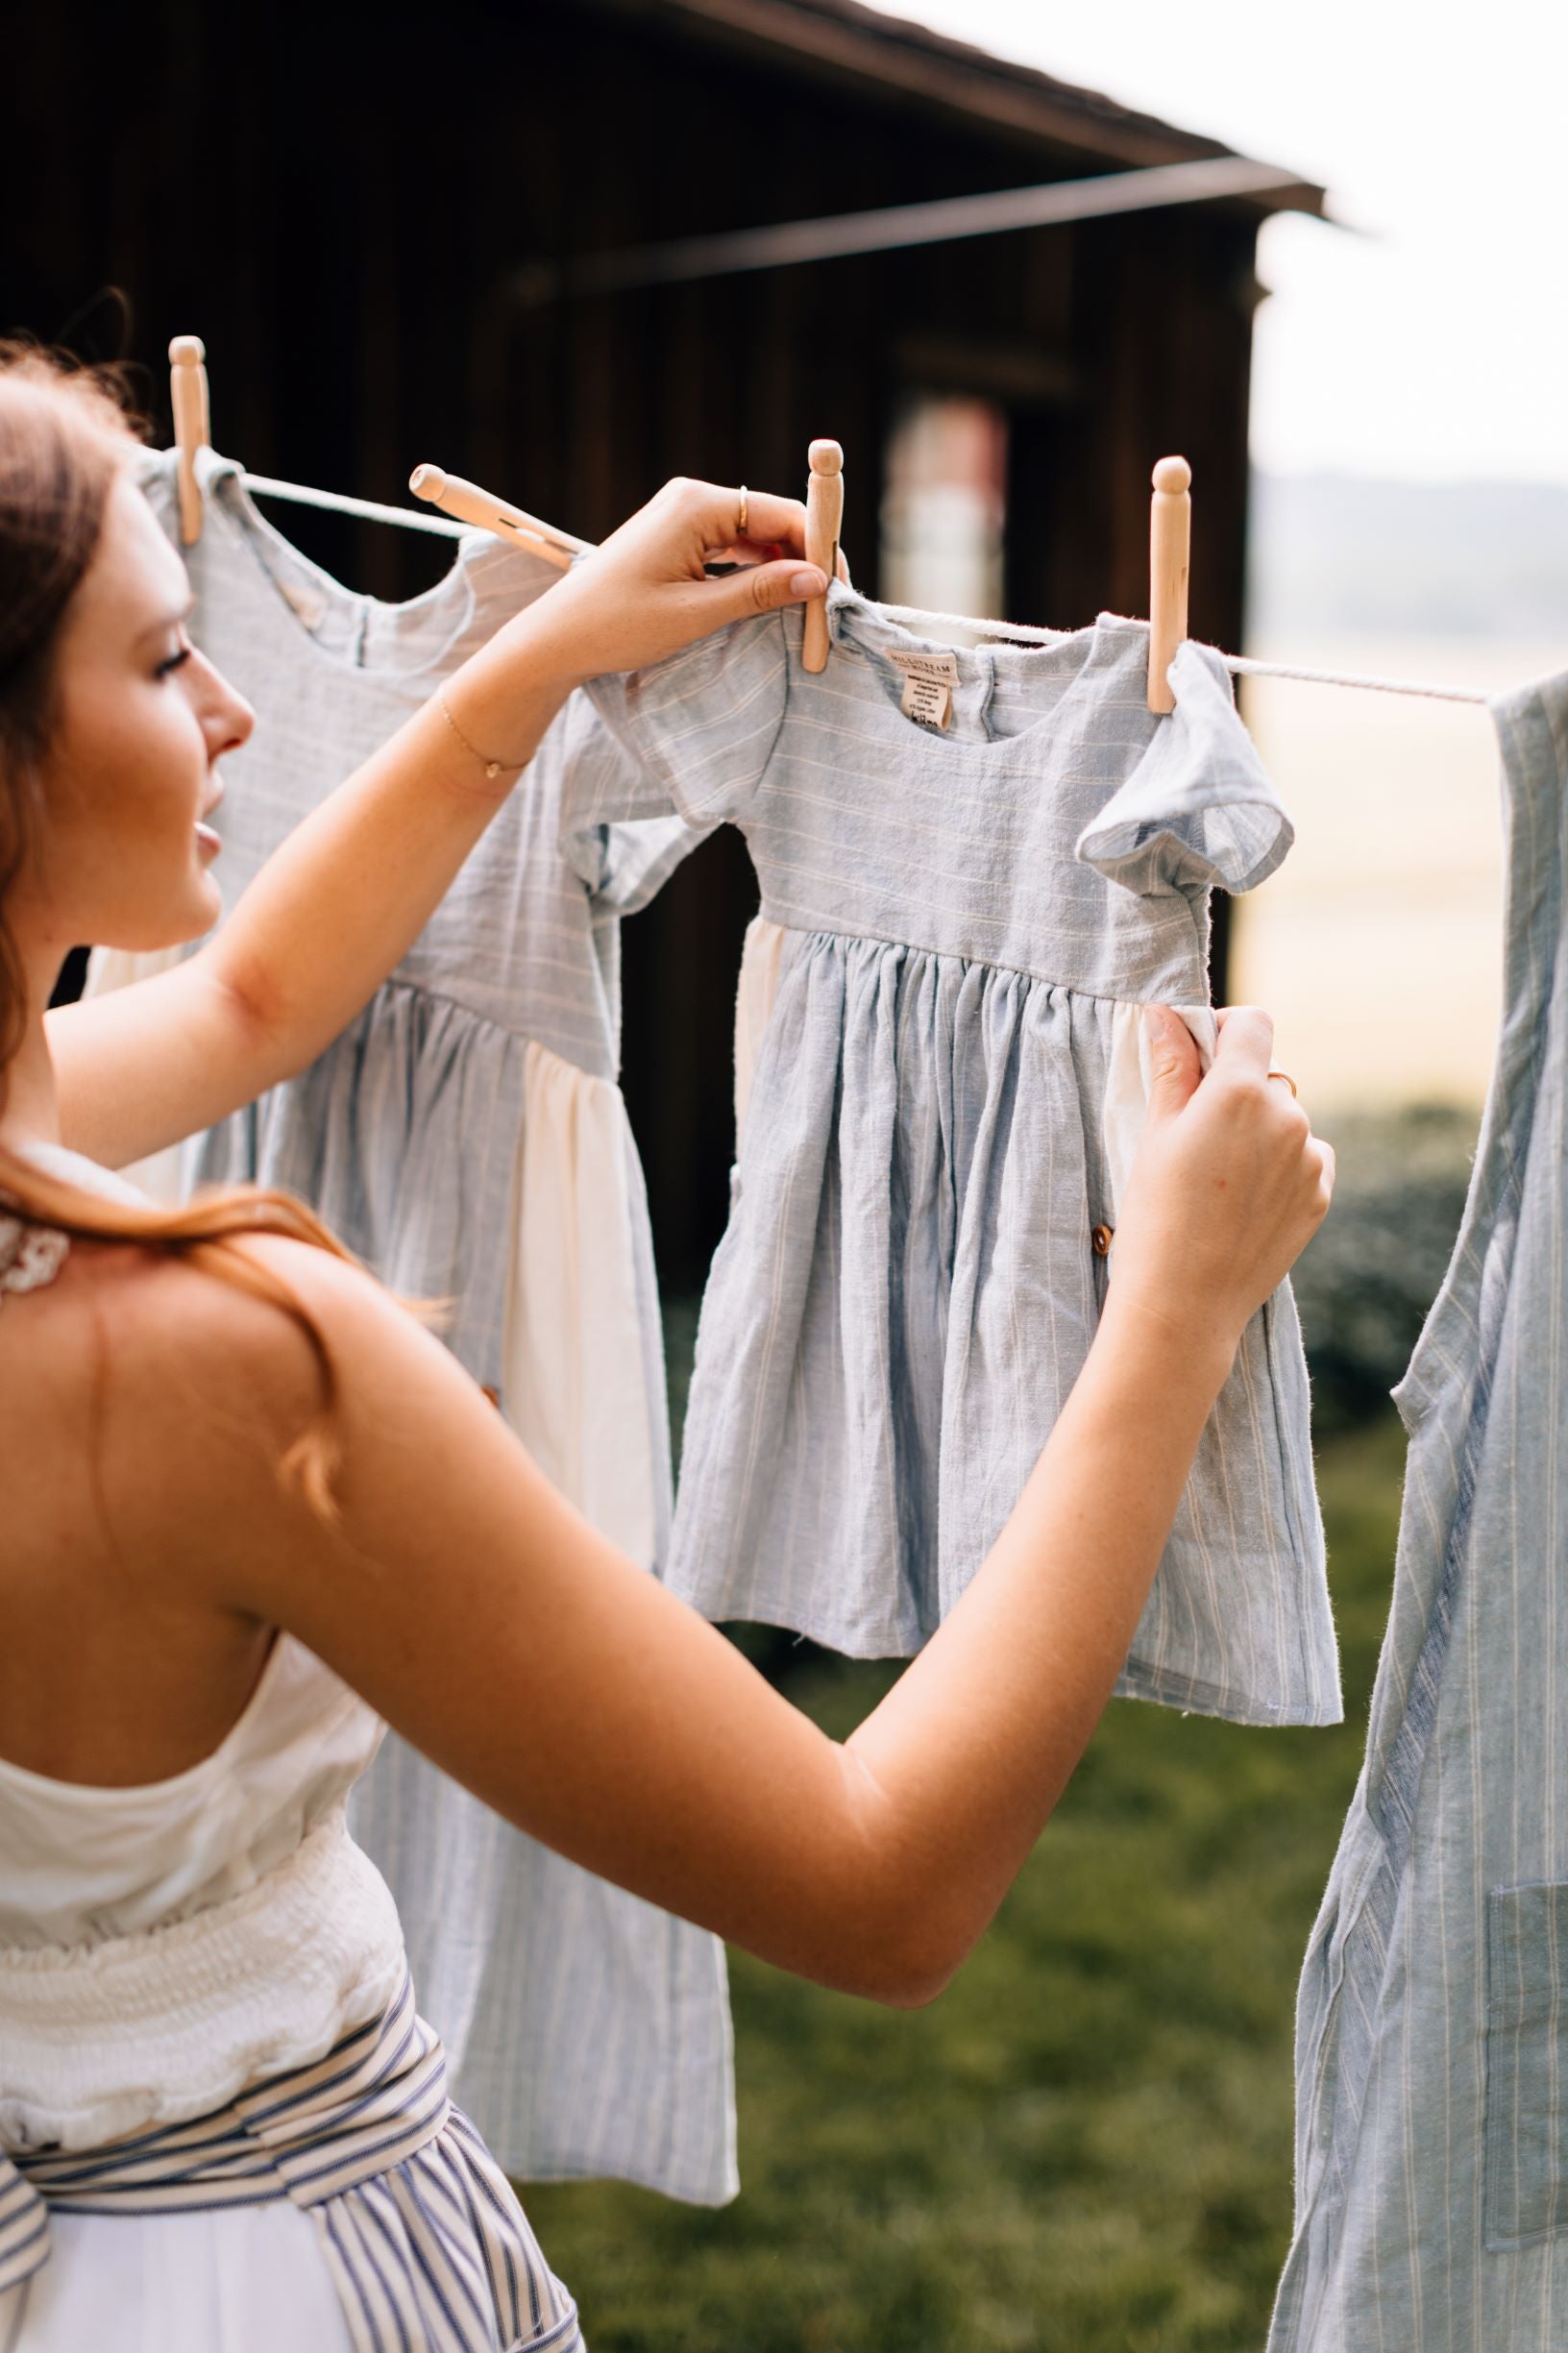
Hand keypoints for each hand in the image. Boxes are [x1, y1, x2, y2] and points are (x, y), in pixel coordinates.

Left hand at [517, 477, 827, 684]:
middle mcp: (692, 499)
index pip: (780, 514)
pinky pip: (732, 548)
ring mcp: (683, 517)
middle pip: (771, 521)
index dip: (818, 549)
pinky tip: (771, 602)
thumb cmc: (617, 625)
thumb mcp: (694, 614)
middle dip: (803, 561)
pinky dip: (755, 573)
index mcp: (696, 505)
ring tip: (805, 613)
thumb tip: (817, 580)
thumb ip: (758, 593)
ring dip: (781, 571)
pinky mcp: (677, 538)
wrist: (557, 638)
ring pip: (755, 537)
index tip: (841, 591)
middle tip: (828, 609)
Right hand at [1106, 1005, 1333, 1366]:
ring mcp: (1310, 1158)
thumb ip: (1172, 1067)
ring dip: (1258, 1133)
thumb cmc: (1156, 1217)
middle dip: (1234, 1091)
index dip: (1224, 1029)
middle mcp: (1289, 1117)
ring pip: (1284, 1121)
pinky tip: (1240, 1203)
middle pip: (1266, 1077)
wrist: (1185, 1304)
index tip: (1199, 1055)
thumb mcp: (1155, 1134)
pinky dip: (1277, 1168)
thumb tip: (1167, 1014)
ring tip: (1216, 1181)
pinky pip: (1303, 1160)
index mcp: (1242, 1092)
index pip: (1252, 1024)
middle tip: (1193, 1136)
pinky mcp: (1321, 1196)